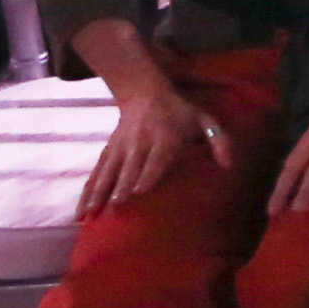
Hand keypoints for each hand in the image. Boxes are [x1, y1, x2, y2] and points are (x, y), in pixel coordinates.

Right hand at [79, 67, 227, 214]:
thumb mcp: (205, 120)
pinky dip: (87, 192)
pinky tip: (80, 212)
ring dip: (97, 193)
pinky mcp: (109, 151)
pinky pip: (96, 173)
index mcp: (165, 137)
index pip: (155, 158)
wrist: (145, 92)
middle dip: (120, 187)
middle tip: (114, 207)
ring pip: (106, 172)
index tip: (137, 192)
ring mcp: (121, 148)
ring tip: (89, 215)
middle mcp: (139, 143)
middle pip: (128, 167)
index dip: (146, 174)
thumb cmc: (181, 112)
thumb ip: (220, 141)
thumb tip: (229, 165)